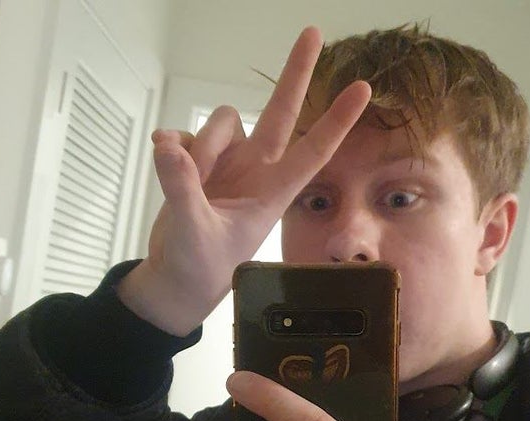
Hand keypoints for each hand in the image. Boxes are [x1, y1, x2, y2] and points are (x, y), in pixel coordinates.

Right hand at [117, 27, 370, 334]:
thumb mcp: (194, 232)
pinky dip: (173, 148)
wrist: (177, 280)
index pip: (312, 151)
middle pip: (279, 112)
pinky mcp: (200, 162)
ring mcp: (229, 164)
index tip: (363, 89)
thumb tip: (170, 145)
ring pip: (222, 122)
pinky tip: (166, 166)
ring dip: (201, 145)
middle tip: (313, 32)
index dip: (336, 120)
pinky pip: (187, 135)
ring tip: (188, 181)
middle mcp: (256, 171)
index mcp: (271, 193)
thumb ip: (183, 189)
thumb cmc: (200, 267)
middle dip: (294, 73)